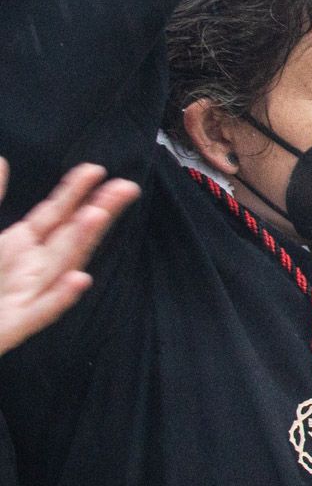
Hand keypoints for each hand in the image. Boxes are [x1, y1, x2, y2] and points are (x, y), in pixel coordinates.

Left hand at [0, 160, 139, 355]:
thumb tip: (2, 160)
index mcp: (21, 245)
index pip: (55, 214)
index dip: (74, 192)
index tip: (96, 170)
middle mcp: (33, 268)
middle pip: (71, 236)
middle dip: (97, 211)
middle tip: (124, 188)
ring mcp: (28, 296)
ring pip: (61, 267)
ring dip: (80, 244)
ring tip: (96, 216)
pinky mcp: (16, 325)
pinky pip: (42, 311)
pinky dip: (61, 297)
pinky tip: (78, 280)